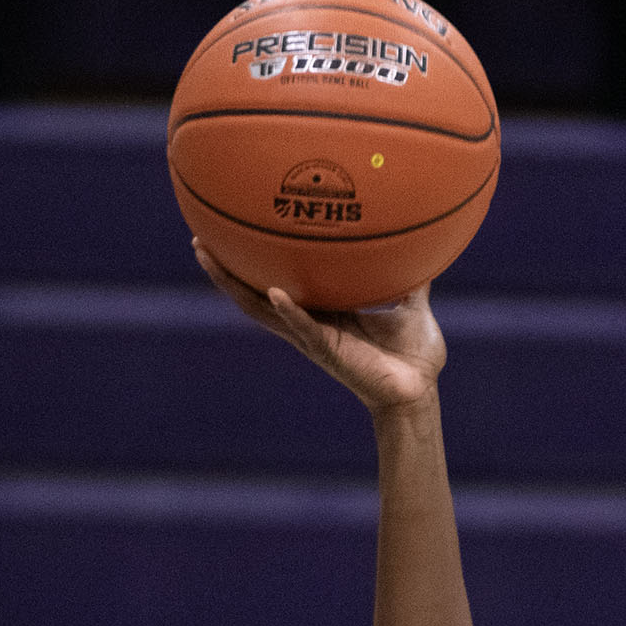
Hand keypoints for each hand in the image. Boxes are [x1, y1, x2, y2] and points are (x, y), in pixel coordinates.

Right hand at [194, 240, 446, 417]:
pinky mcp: (329, 352)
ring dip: (236, 287)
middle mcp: (311, 323)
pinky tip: (273, 292)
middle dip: (225, 272)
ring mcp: (315, 338)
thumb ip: (413, 278)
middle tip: (198, 240)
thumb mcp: (413, 306)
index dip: (255, 263)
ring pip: (264, 311)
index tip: (231, 233)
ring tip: (210, 258)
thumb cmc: (415, 356)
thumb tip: (426, 246)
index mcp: (326, 310)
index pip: (281, 281)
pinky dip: (289, 311)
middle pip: (256, 294)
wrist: (422, 391)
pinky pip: (304, 329)